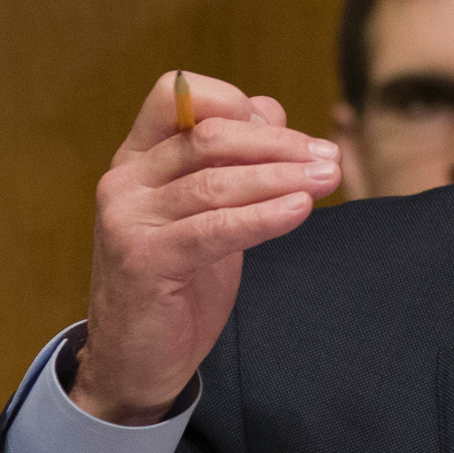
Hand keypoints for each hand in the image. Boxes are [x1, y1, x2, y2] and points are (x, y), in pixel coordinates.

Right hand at [69, 72, 340, 424]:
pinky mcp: (143, 261)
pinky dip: (262, 217)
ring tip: (327, 179)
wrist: (137, 359)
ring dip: (282, 177)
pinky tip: (299, 210)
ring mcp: (128, 219)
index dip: (234, 102)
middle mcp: (125, 180)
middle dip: (278, 144)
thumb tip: (271, 108)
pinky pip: (214, 229)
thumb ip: (232, 162)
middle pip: (209, 135)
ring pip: (215, 182)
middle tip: (328, 157)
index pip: (175, 94)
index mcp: (138, 157)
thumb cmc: (180, 278)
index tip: (285, 127)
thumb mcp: (208, 210)